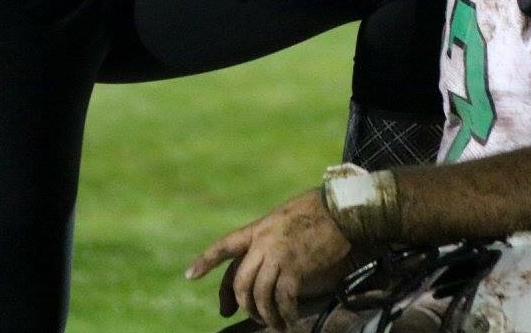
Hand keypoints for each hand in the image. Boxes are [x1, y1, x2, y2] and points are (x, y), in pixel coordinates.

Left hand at [186, 189, 353, 329]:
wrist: (341, 209)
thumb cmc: (317, 209)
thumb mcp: (284, 215)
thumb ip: (270, 235)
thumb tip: (265, 257)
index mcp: (258, 228)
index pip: (225, 245)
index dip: (206, 261)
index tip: (190, 275)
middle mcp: (263, 243)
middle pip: (240, 281)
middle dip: (243, 304)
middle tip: (254, 317)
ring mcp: (279, 256)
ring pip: (259, 294)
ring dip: (264, 314)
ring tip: (274, 322)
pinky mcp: (296, 268)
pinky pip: (283, 299)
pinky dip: (284, 313)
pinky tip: (289, 319)